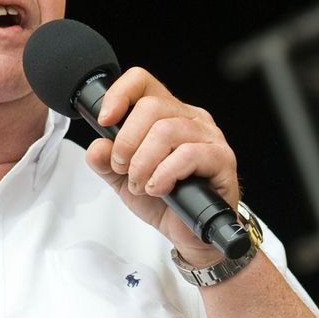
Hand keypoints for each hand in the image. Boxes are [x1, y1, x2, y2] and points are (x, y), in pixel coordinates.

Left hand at [84, 67, 240, 263]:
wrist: (190, 235)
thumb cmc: (164, 201)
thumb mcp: (124, 180)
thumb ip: (106, 162)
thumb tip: (96, 146)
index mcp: (166, 114)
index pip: (142, 82)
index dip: (119, 94)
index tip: (105, 121)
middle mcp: (189, 118)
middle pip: (151, 107)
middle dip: (126, 142)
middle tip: (122, 169)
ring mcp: (209, 136)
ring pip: (167, 131)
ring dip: (143, 163)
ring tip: (141, 184)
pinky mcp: (222, 159)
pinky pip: (188, 154)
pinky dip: (164, 174)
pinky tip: (159, 189)